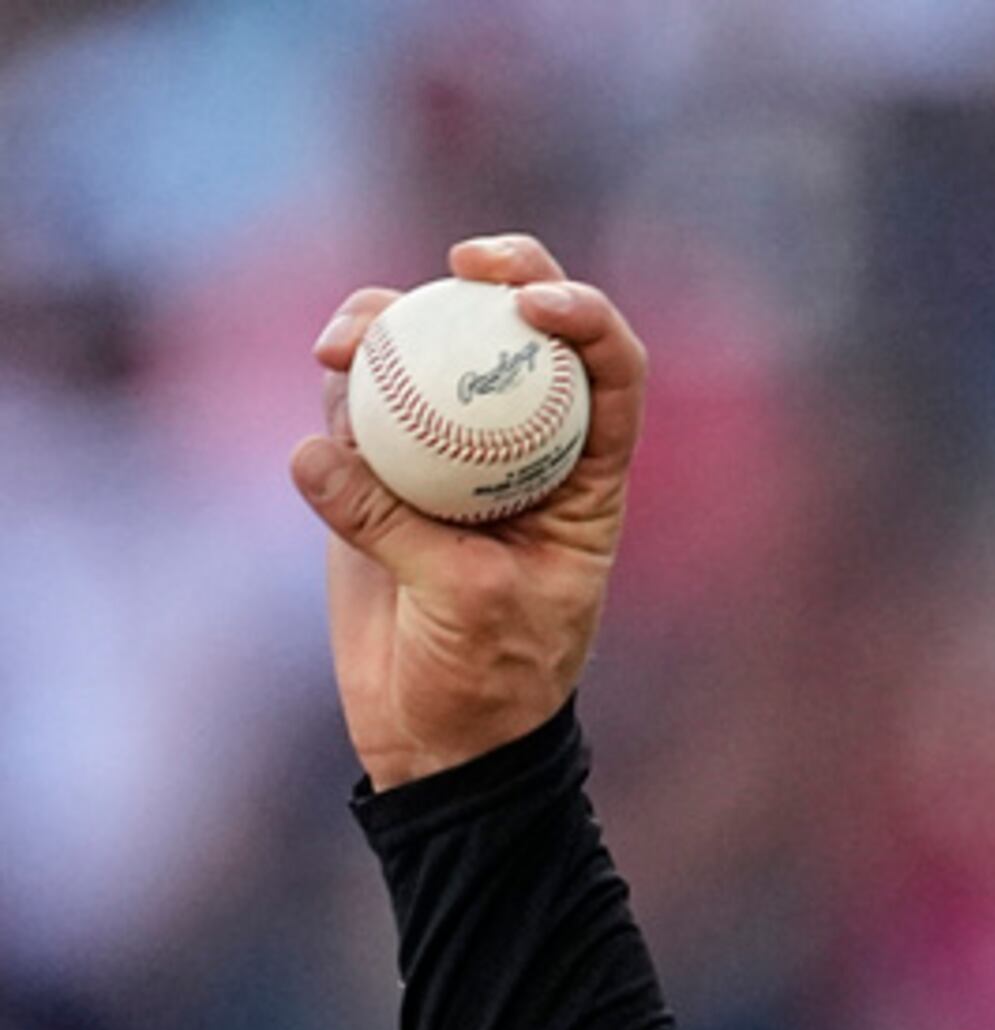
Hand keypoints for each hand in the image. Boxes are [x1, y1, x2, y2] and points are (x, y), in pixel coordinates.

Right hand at [290, 234, 647, 790]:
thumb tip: (316, 453)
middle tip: (462, 263)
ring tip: (346, 343)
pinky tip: (326, 378)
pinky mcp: (381, 468)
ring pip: (432, 352)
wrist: (435, 732)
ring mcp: (452, 452)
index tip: (536, 303)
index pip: (610, 376)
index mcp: (588, 479)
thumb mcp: (467, 606)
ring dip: (392, 322)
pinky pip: (360, 401)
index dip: (588, 319)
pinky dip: (343, 380)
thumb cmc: (487, 679)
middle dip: (501, 277)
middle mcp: (526, 449)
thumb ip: (398, 527)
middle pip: (523, 335)